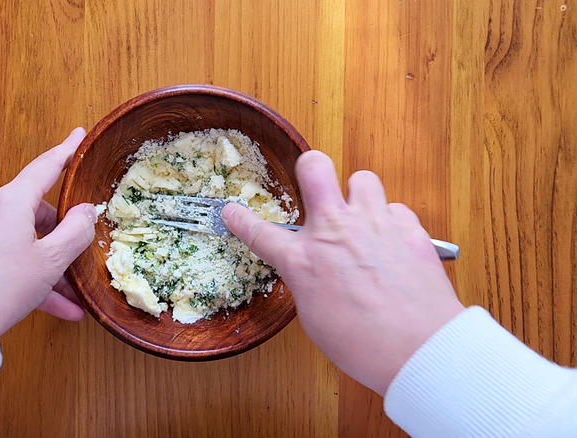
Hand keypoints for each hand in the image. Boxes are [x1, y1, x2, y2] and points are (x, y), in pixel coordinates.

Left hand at [0, 127, 96, 337]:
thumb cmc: (4, 286)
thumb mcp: (51, 261)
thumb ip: (76, 231)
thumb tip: (86, 211)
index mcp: (10, 201)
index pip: (45, 167)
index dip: (66, 151)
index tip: (79, 135)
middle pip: (37, 212)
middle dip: (62, 236)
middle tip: (82, 254)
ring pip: (26, 241)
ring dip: (51, 266)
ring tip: (73, 295)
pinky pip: (10, 258)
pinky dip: (32, 277)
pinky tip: (58, 307)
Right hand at [222, 150, 464, 394]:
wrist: (419, 348)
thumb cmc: (365, 344)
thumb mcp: (315, 319)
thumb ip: (309, 283)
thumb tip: (313, 271)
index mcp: (304, 261)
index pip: (260, 232)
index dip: (241, 220)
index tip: (233, 211)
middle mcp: (336, 232)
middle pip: (315, 167)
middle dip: (310, 168)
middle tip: (314, 184)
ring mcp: (374, 224)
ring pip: (362, 178)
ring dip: (358, 196)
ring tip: (362, 218)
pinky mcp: (408, 229)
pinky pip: (396, 208)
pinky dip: (391, 222)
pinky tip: (392, 243)